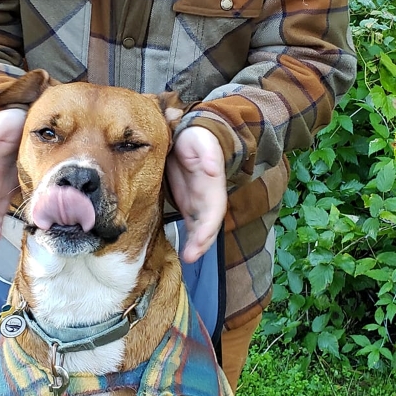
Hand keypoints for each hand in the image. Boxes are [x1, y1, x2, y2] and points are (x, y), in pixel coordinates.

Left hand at [167, 126, 226, 263]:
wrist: (188, 136)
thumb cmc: (196, 138)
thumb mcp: (200, 140)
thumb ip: (207, 152)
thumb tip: (213, 168)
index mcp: (213, 185)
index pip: (214, 210)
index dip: (209, 227)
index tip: (201, 241)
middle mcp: (207, 197)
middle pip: (208, 225)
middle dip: (202, 243)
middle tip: (190, 257)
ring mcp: (197, 202)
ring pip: (199, 228)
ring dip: (195, 245)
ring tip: (187, 258)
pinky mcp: (186, 202)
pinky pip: (188, 224)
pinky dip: (186, 238)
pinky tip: (180, 250)